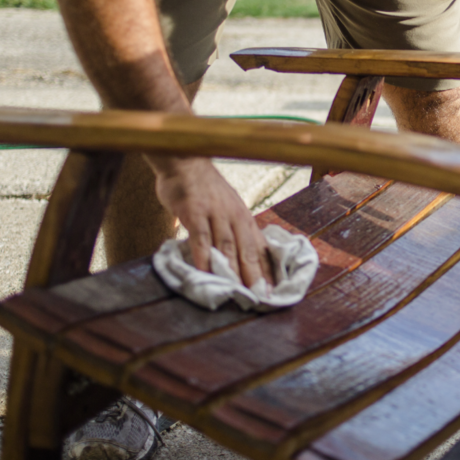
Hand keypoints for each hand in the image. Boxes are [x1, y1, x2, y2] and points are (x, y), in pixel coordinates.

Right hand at [150, 157, 274, 287]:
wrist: (186, 161)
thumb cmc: (206, 190)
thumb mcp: (229, 208)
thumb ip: (236, 232)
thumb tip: (248, 258)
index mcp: (245, 219)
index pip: (260, 249)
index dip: (268, 272)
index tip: (273, 292)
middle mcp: (235, 217)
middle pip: (248, 251)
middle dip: (255, 276)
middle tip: (260, 298)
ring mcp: (215, 214)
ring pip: (227, 246)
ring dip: (233, 271)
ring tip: (238, 292)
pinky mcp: (194, 212)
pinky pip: (200, 237)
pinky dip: (203, 256)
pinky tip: (205, 273)